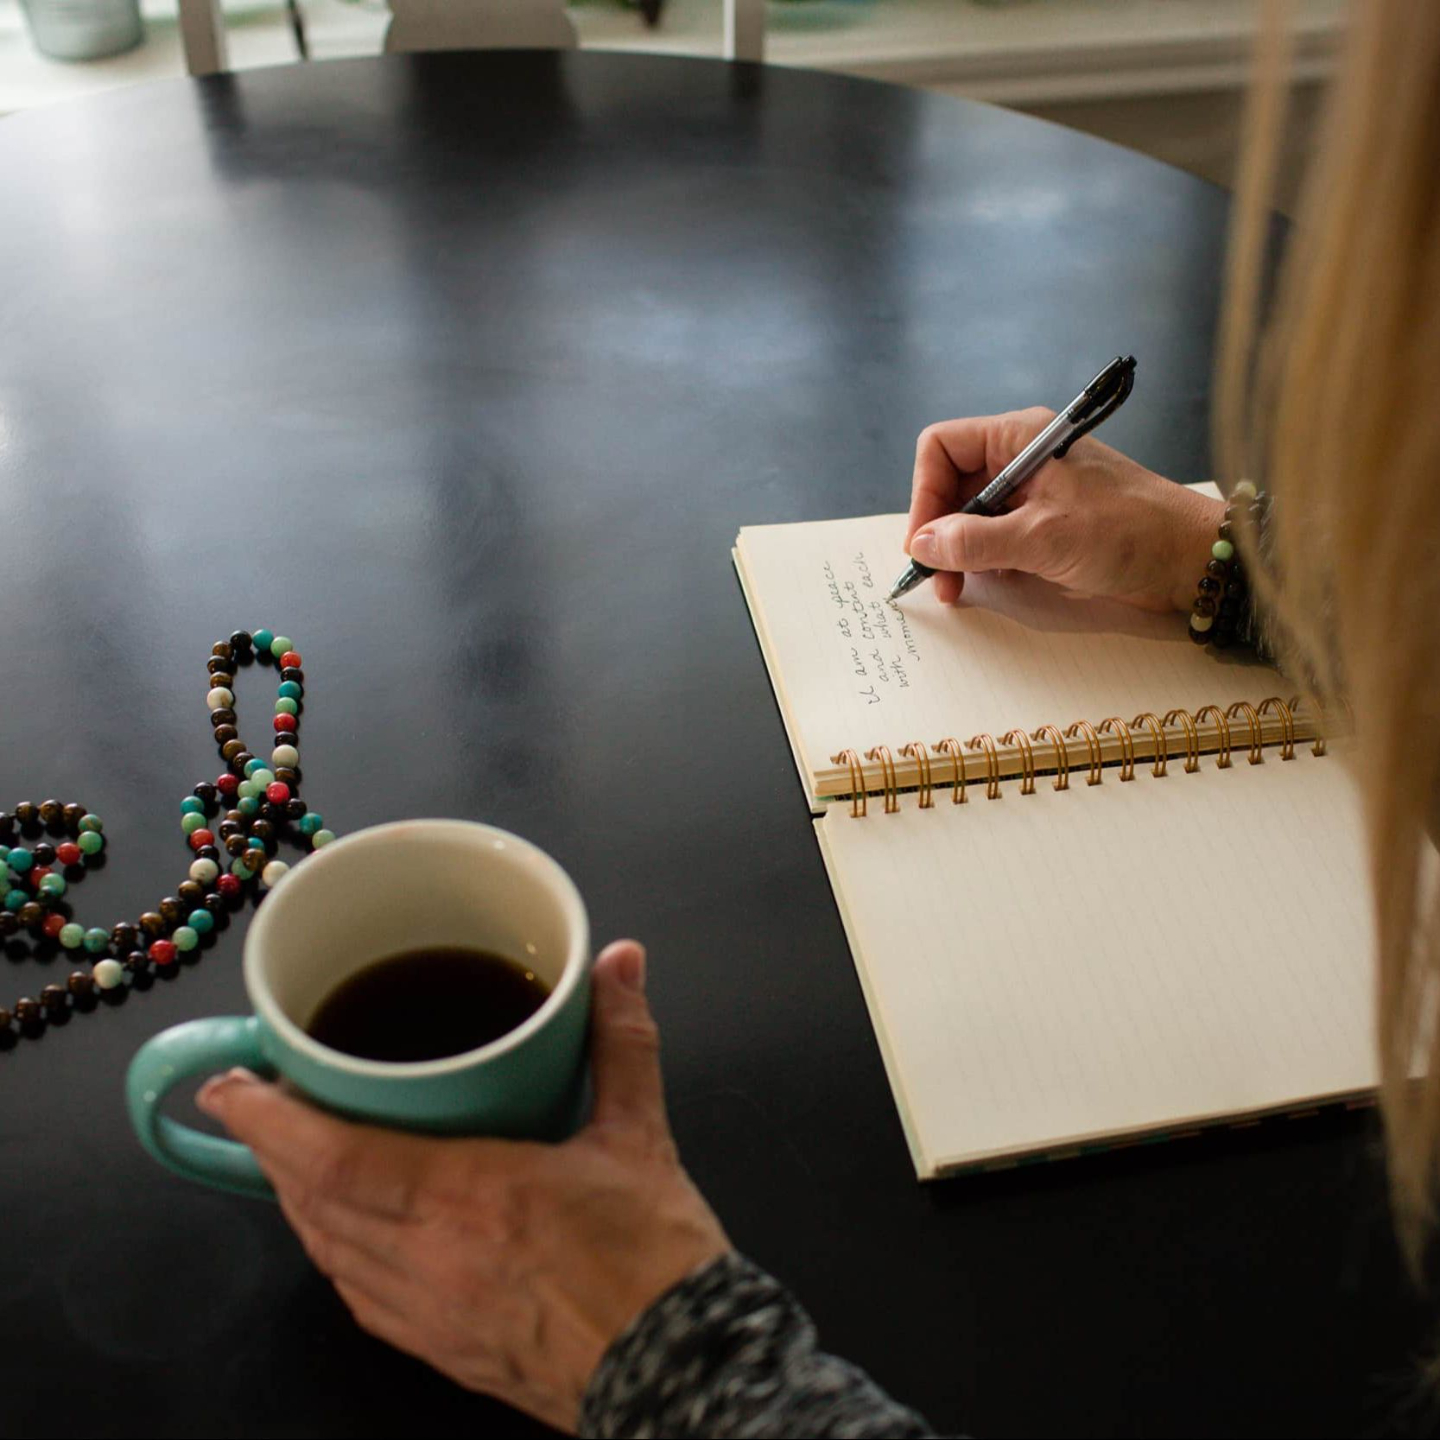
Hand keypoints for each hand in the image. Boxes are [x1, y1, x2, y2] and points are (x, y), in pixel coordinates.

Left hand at [197, 941, 729, 1434]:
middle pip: (312, 1202)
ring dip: (297, 1200)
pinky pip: (358, 1296)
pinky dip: (335, 1253)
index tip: (234, 1086)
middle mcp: (430, 1260)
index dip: (270, 1122)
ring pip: (328, 1252)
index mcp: (470, 1199)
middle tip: (257, 1103)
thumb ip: (621, 1039)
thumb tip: (618, 965)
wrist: (683, 1372)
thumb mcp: (640, 1134)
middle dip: (272, 1149)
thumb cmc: (655, 1264)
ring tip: (293, 1154)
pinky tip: (346, 1232)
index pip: (333, 1158)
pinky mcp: (442, 1349)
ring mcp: (429, 1314)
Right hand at [906, 407, 1222, 610]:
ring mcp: (1033, 491)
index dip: (925, 494)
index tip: (925, 543)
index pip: (942, 448)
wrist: (1190, 557)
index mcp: (1019, 438)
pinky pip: (995, 535)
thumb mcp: (1044, 538)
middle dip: (937, 530)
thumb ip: (977, 541)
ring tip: (957, 588)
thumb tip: (923, 545)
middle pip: (951, 484)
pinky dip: (982, 560)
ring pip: (970, 514)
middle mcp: (1021, 458)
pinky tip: (985, 583)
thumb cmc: (1129, 532)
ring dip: (957, 551)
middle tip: (938, 577)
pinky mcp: (1045, 522)